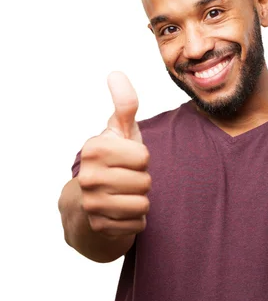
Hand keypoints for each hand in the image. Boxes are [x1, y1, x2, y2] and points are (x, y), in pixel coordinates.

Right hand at [77, 72, 150, 237]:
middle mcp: (88, 176)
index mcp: (94, 149)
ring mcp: (91, 203)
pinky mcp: (99, 227)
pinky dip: (135, 220)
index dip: (141, 160)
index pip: (144, 157)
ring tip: (123, 196)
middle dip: (141, 182)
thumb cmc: (112, 161)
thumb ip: (124, 105)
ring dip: (140, 201)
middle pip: (145, 182)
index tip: (126, 160)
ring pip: (143, 204)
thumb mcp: (119, 132)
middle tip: (125, 180)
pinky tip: (120, 213)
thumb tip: (116, 74)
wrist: (88, 203)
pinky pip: (138, 224)